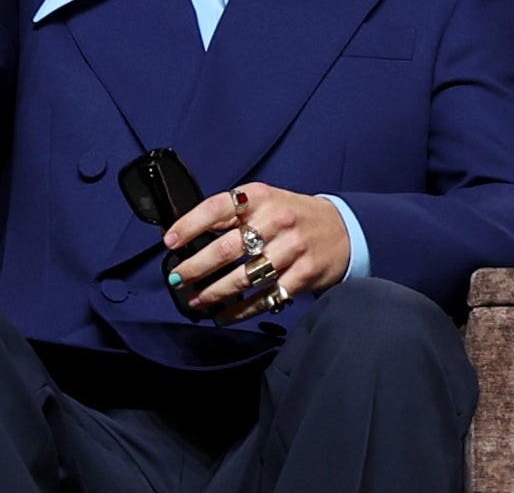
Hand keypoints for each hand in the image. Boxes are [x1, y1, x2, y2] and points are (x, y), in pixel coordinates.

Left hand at [165, 182, 351, 321]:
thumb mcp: (263, 200)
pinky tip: (224, 314)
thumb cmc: (291, 214)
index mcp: (259, 198)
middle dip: (196, 267)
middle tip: (177, 278)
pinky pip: (267, 297)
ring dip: (215, 292)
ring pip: (244, 277)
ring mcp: (291, 249)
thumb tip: (188, 233)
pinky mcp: (303, 275)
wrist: (343, 228)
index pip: (216, 208)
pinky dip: (242, 310)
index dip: (189, 224)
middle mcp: (275, 221)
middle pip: (227, 248)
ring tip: (195, 300)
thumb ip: (231, 213)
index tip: (169, 241)